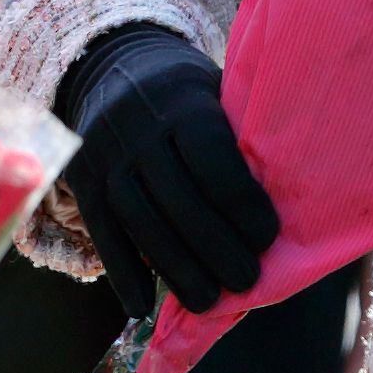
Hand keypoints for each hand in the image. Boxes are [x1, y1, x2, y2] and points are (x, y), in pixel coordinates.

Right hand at [59, 27, 278, 316]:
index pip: (212, 158)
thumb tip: (292, 197)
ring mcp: (106, 154)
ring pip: (140, 221)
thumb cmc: (188, 93)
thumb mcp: (216, 93)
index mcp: (183, 101)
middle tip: (246, 282)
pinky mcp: (81, 179)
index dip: (242, 203)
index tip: (268, 239)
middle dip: (215, 248)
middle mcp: (139, 126)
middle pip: (178, 198)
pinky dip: (122, 273)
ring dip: (174, 269)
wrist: (113, 66)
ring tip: (206, 302)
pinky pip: (102, 231)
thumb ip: (240, 137)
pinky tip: (143, 307)